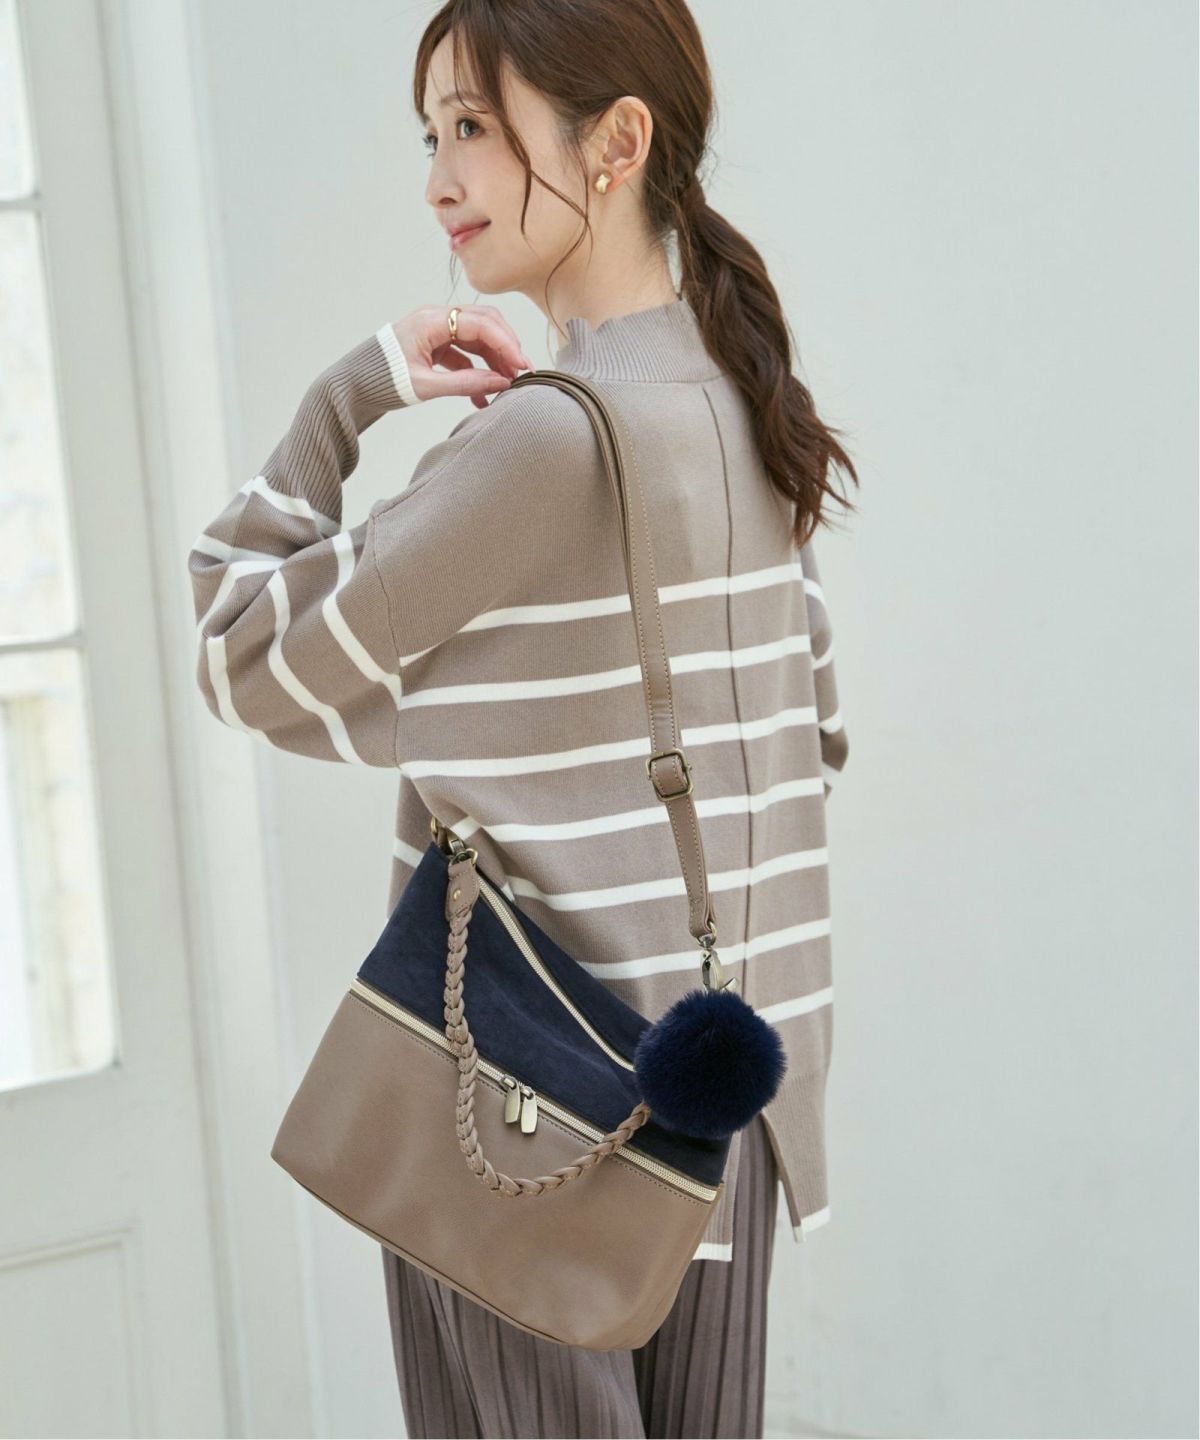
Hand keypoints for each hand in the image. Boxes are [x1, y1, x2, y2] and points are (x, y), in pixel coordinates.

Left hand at [391, 305, 533, 409]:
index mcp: (430, 321)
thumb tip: (500, 383)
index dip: (506, 343)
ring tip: (504, 386)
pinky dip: (477, 371)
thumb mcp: (425, 386)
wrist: (354, 385)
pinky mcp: (435, 344)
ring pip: (477, 339)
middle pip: (484, 323)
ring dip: (494, 361)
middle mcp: (436, 319)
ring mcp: (436, 331)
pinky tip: (483, 395)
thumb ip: (465, 384)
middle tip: (521, 373)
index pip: (480, 324)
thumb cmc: (382, 381)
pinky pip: (465, 353)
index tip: (521, 365)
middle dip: (505, 347)